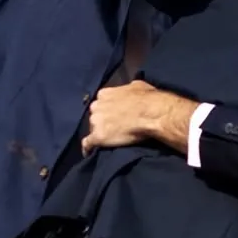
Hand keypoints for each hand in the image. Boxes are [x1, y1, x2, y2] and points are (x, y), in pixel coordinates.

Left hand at [80, 80, 195, 154]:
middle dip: (102, 120)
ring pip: (92, 129)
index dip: (107, 109)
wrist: (150, 114)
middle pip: (94, 115)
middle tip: (113, 126)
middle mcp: (96, 106)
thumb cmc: (147, 99)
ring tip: (108, 139)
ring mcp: (95, 122)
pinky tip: (89, 152)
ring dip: (99, 132)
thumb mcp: (137, 86)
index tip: (113, 113)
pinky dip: (88, 148)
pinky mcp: (98, 137)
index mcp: (104, 93)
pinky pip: (88, 144)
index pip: (100, 102)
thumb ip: (127, 88)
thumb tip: (129, 90)